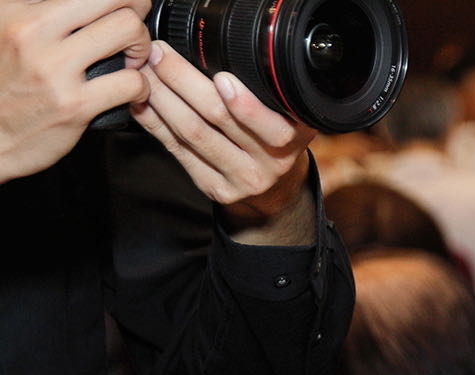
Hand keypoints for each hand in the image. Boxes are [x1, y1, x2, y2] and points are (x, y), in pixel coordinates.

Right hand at [0, 0, 148, 182]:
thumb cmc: (4, 85)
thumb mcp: (9, 34)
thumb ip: (42, 14)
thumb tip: (84, 8)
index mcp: (19, 11)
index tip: (121, 9)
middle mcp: (32, 32)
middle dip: (135, 12)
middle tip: (131, 33)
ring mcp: (54, 68)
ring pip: (128, 30)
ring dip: (141, 47)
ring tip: (130, 63)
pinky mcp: (74, 105)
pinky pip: (132, 81)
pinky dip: (141, 86)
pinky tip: (129, 92)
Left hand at [129, 41, 311, 230]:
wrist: (274, 185)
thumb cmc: (274, 135)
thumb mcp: (287, 112)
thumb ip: (263, 91)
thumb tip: (214, 49)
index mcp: (294, 138)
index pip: (269, 126)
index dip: (244, 103)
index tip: (221, 76)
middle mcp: (272, 163)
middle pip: (219, 120)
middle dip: (183, 81)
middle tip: (159, 54)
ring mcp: (241, 179)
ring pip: (191, 133)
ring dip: (161, 97)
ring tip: (143, 71)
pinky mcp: (215, 188)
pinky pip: (177, 150)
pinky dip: (154, 121)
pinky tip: (142, 101)